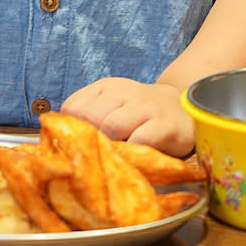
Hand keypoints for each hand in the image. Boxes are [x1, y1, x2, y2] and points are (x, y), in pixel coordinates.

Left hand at [60, 77, 194, 157]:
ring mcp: (144, 108)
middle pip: (90, 117)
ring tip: (114, 157)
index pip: (73, 106)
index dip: (71, 129)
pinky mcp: (163, 126)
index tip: (75, 145)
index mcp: (106, 87)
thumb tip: (62, 142)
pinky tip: (133, 158)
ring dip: (109, 146)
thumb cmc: (141, 112)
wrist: (183, 107)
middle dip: (88, 139)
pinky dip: (131, 153)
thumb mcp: (114, 105)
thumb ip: (91, 117)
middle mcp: (123, 93)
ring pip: (111, 126)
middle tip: (94, 155)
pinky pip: (139, 141)